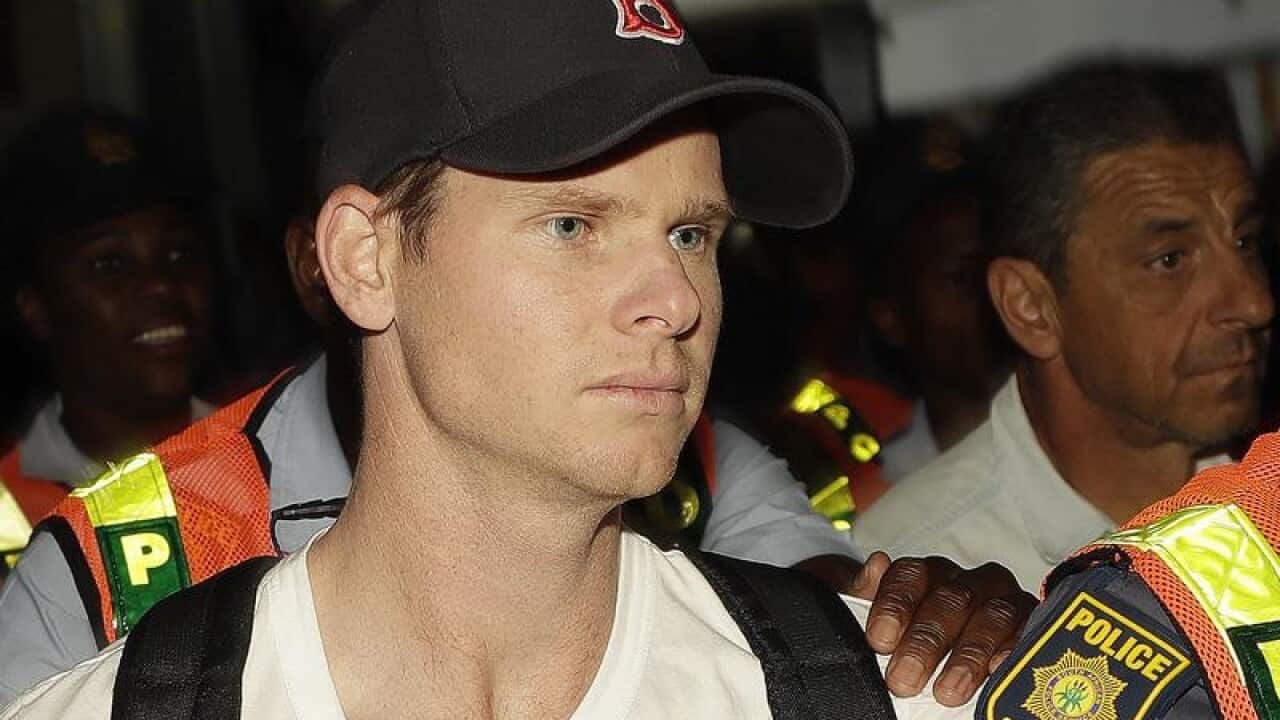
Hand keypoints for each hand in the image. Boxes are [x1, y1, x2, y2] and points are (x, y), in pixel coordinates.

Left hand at [851, 552, 1036, 705]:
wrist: (955, 661)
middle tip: (903, 679)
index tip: (879, 640)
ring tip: (946, 691)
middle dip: (926, 641)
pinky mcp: (1033, 624)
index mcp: (929, 574)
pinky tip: (998, 670)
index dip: (895, 605)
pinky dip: (1014, 650)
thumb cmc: (909, 639)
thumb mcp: (883, 618)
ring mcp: (1004, 601)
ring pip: (992, 615)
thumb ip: (868, 593)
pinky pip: (1029, 632)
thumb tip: (875, 564)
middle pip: (951, 599)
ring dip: (968, 655)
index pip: (911, 575)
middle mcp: (968, 582)